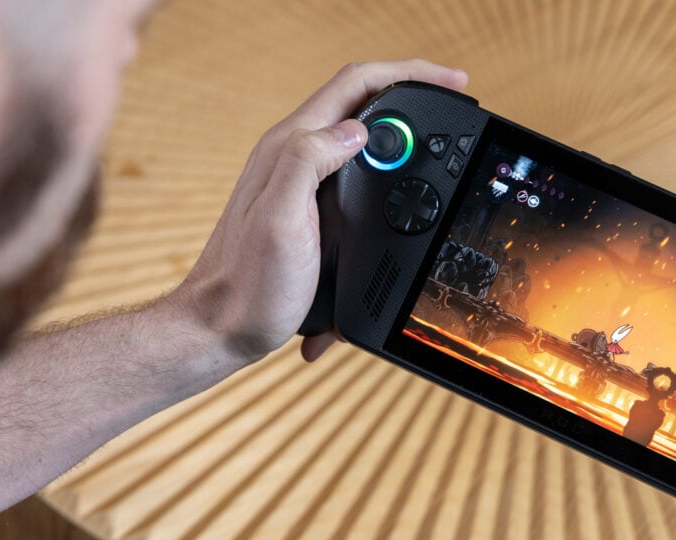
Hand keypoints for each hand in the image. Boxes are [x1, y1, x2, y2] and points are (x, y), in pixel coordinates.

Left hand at [170, 60, 467, 363]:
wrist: (222, 328)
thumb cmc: (248, 284)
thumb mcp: (280, 219)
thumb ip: (308, 161)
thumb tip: (355, 129)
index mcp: (290, 150)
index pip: (355, 85)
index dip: (408, 74)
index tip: (451, 81)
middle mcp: (294, 158)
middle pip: (362, 106)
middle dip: (411, 97)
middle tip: (453, 106)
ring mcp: (300, 184)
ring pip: (360, 143)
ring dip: (400, 139)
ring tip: (436, 147)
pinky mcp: (307, 211)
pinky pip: (352, 180)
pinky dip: (382, 181)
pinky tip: (399, 198)